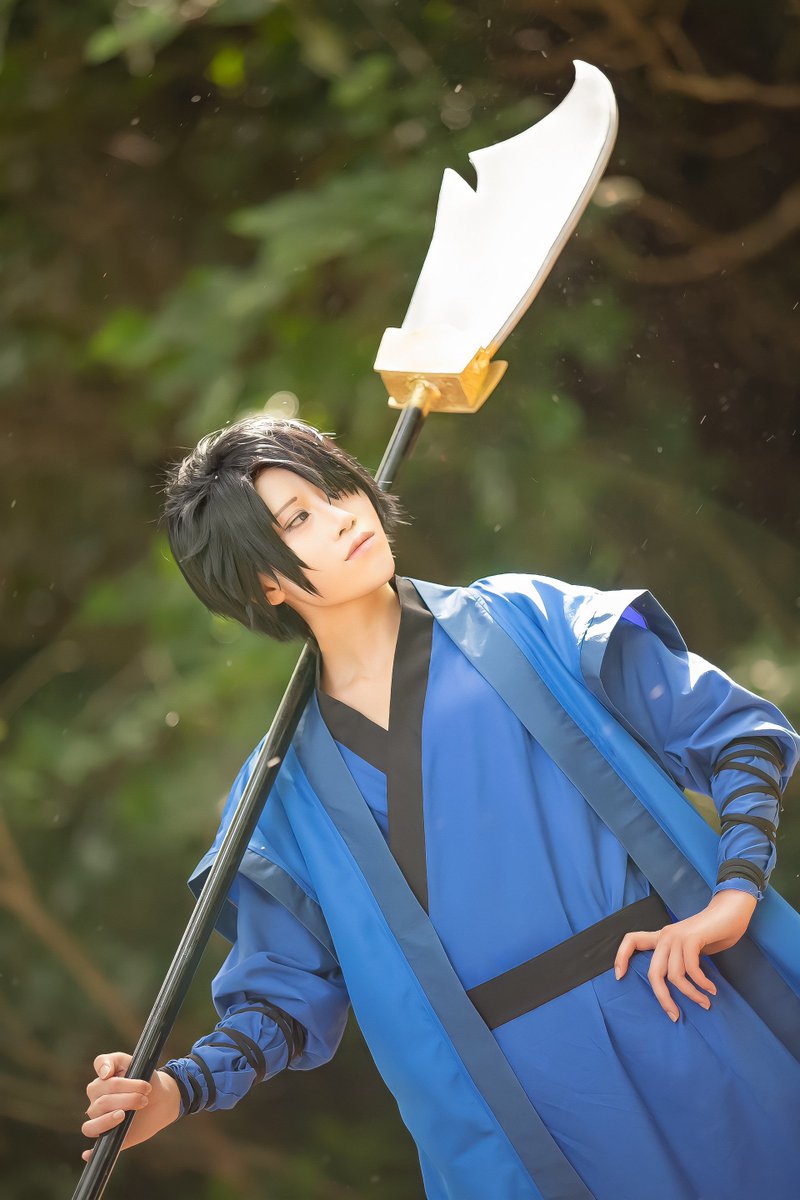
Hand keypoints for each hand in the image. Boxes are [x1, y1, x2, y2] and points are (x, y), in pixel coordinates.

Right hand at [81, 1051, 180, 1162]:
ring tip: (125, 1114)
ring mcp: (102, 1122)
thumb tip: (103, 1074)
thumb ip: (114, 1060)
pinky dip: (90, 1153)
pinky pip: (94, 1150)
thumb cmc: (146, 1078)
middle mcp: (97, 1104)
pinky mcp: (110, 1138)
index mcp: (101, 1085)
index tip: (130, 1077)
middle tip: (145, 1095)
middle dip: (127, 1097)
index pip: (99, 1083)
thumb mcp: (134, 1062)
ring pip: (91, 1126)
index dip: (117, 1083)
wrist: (162, 1098)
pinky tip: (89, 1153)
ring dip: (108, 1120)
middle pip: (102, 1102)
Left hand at [613, 889, 756, 1022]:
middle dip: (663, 998)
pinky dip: (701, 984)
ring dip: (691, 994)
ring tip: (705, 1002)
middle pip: (653, 973)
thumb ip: (681, 961)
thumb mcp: (692, 948)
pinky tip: (711, 989)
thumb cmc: (713, 932)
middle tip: (675, 1015)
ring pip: (675, 976)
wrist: (731, 910)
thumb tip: (678, 988)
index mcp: (662, 937)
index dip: (621, 957)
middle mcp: (666, 936)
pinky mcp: (691, 938)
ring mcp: (677, 936)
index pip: (632, 940)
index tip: (619, 977)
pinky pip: (691, 969)